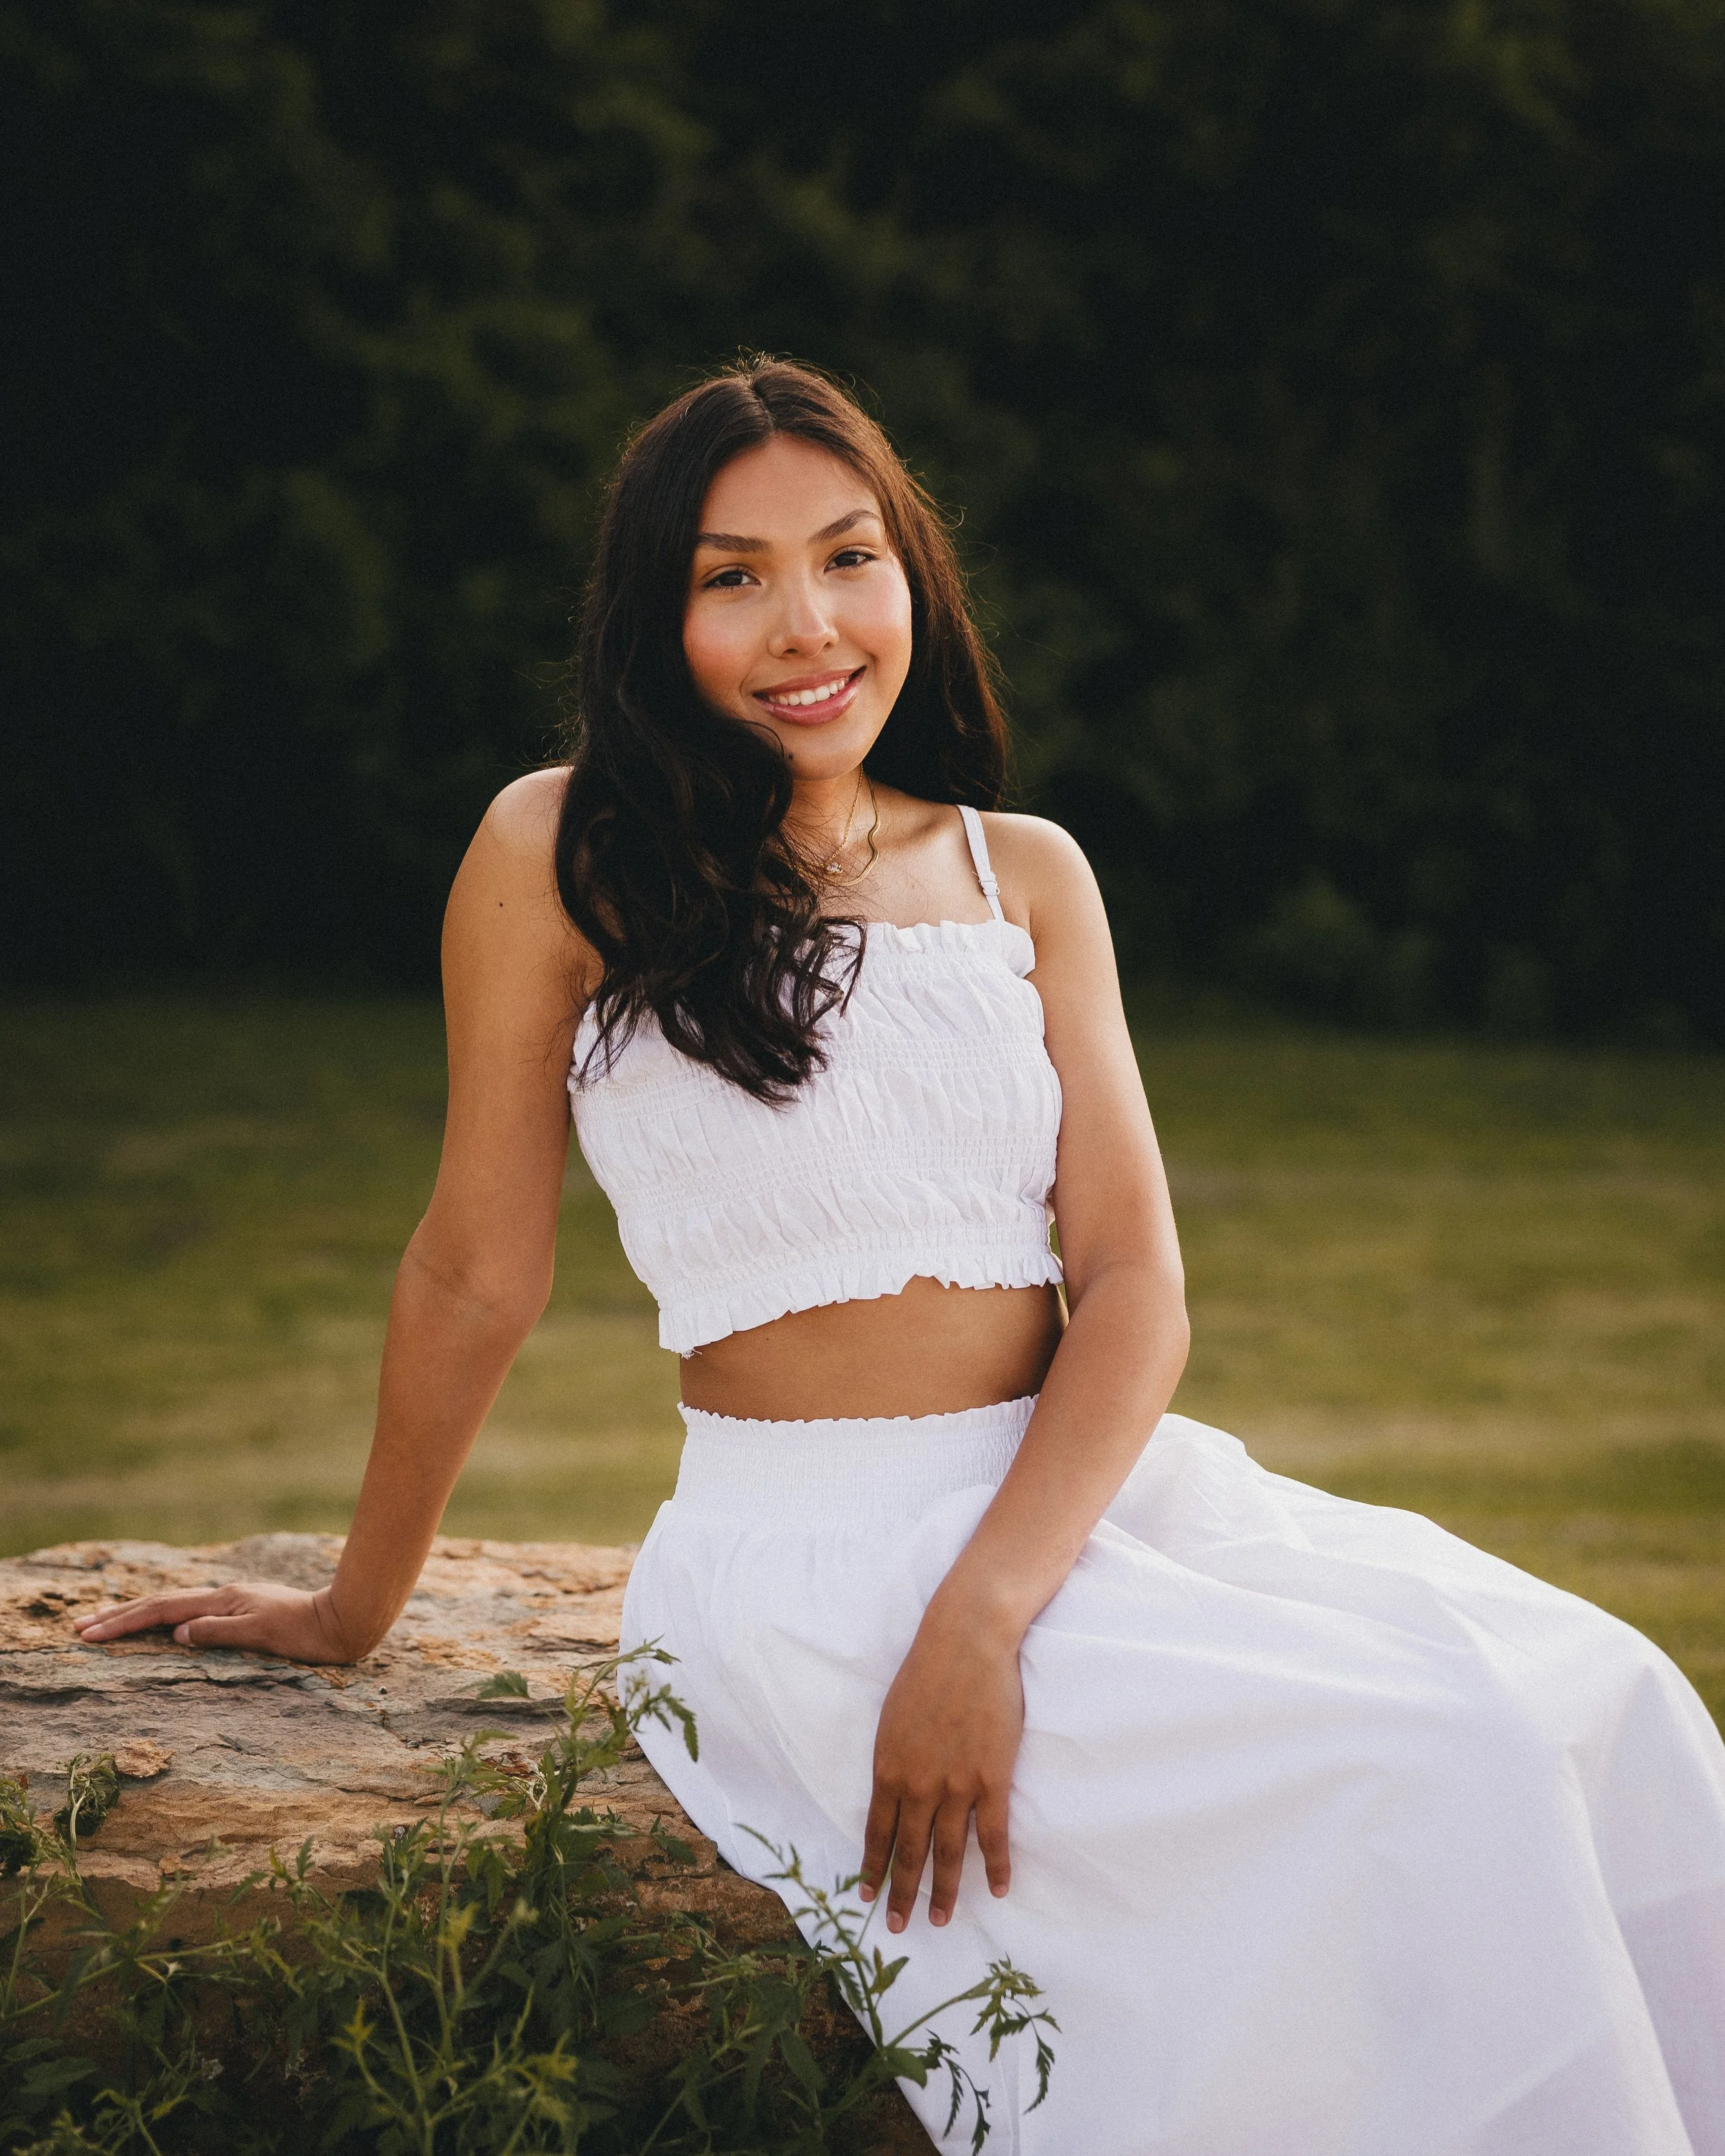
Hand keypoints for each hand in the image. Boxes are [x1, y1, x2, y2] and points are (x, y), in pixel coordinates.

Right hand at [71, 1580, 358, 1662]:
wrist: (344, 1621)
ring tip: (107, 1623)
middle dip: (119, 1616)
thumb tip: (177, 1633)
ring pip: (175, 1606)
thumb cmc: (308, 1633)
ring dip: (140, 1615)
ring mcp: (233, 1602)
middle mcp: (224, 1597)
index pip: (161, 1611)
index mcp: (223, 1601)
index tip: (88, 1633)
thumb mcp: (262, 1633)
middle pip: (161, 1604)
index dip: (123, 1623)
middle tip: (79, 1627)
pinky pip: (193, 1613)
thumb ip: (219, 1632)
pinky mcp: (243, 1610)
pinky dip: (166, 1618)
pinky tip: (161, 1624)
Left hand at [860, 1608, 1022, 1932]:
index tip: (867, 1896)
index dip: (873, 1868)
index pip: (877, 1832)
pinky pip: (994, 1835)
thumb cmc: (926, 1673)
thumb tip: (892, 1790)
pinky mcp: (992, 1779)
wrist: (966, 1644)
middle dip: (903, 1894)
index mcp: (888, 1770)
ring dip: (944, 1891)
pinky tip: (998, 1889)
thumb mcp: (892, 1719)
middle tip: (899, 1927)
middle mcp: (918, 1787)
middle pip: (910, 1852)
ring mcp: (956, 1787)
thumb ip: (893, 1760)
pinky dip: (996, 1866)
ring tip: (941, 1921)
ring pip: (949, 1853)